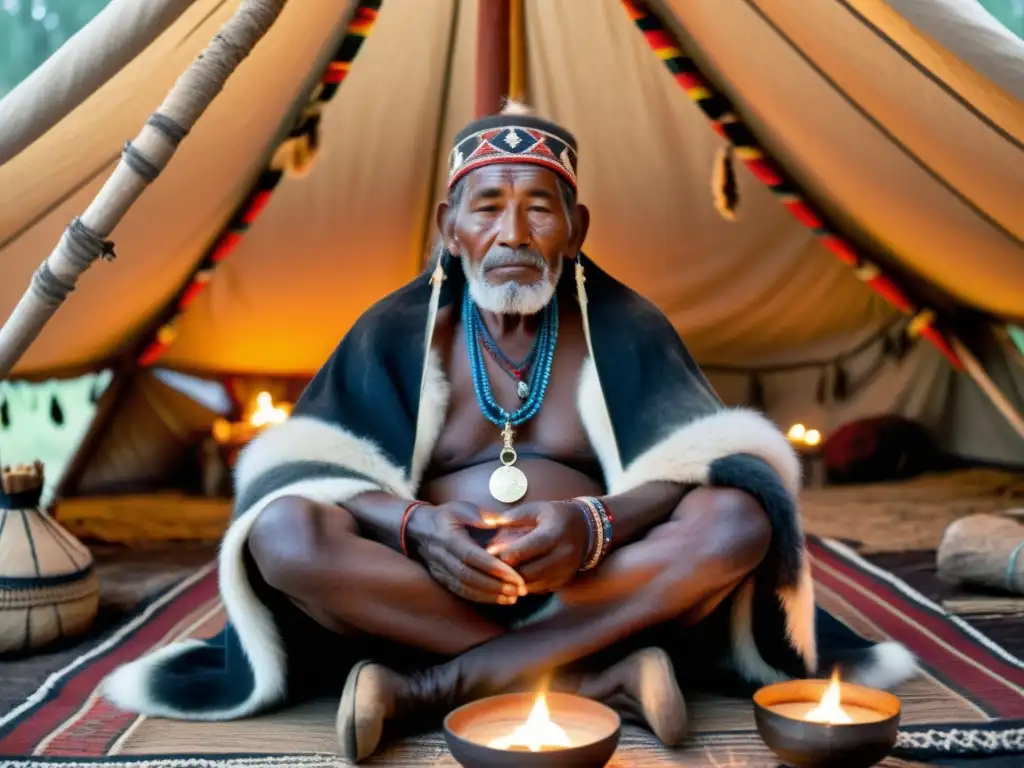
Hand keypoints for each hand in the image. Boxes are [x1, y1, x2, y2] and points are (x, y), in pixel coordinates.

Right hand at [407, 501, 525, 603]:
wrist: (418, 530)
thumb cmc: (445, 517)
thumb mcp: (460, 508)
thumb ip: (479, 516)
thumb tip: (498, 522)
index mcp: (448, 538)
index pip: (472, 556)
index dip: (493, 568)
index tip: (515, 575)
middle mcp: (443, 558)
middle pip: (469, 577)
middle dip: (496, 585)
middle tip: (520, 589)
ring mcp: (441, 572)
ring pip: (466, 589)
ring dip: (491, 595)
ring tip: (514, 596)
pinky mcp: (443, 581)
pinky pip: (462, 593)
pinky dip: (482, 598)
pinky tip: (500, 599)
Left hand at [486, 501, 590, 593]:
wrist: (586, 530)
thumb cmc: (556, 516)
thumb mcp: (537, 509)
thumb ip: (513, 517)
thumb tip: (489, 525)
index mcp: (554, 534)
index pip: (524, 550)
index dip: (503, 554)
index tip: (487, 552)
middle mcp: (562, 556)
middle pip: (525, 572)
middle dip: (504, 571)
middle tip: (488, 566)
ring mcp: (564, 573)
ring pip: (530, 585)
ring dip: (511, 581)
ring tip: (497, 572)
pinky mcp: (562, 582)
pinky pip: (536, 589)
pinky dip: (522, 585)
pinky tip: (512, 576)